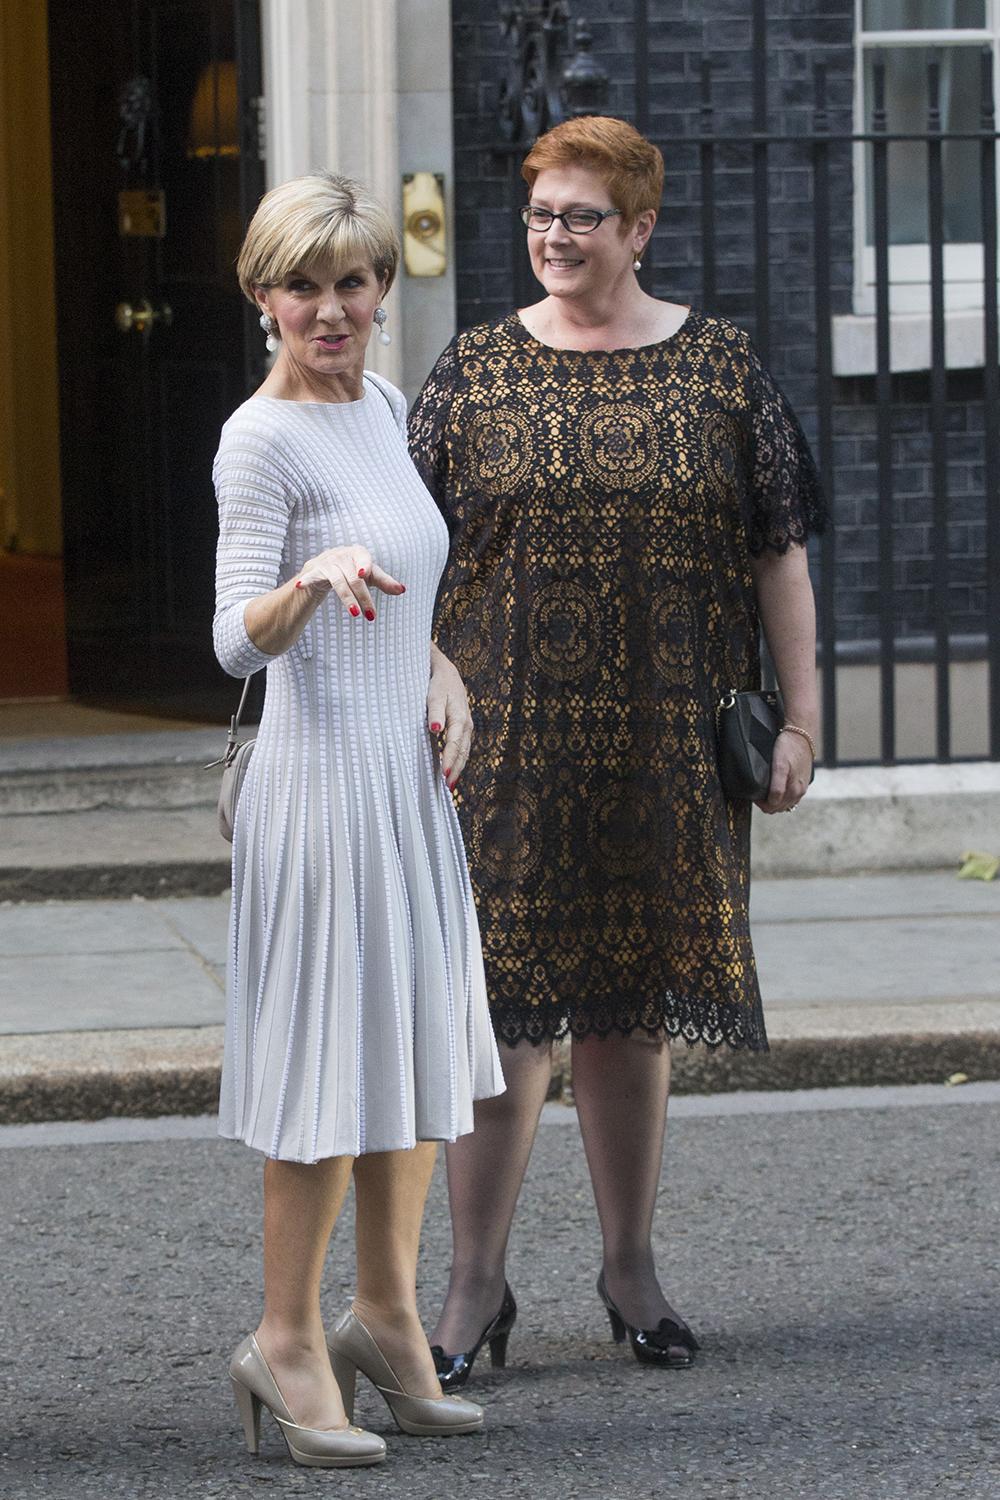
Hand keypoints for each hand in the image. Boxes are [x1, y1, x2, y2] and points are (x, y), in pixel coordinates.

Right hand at [295, 545, 404, 619]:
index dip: (364, 565)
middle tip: (371, 616)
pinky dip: (306, 581)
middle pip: (354, 577)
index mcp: (356, 552)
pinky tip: (301, 585)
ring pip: (338, 581)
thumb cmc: (350, 572)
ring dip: (347, 599)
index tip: (363, 575)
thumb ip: (384, 582)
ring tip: (356, 614)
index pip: (363, 557)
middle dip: (363, 597)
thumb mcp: (368, 577)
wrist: (322, 571)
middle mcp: (340, 554)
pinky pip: (310, 577)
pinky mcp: (312, 571)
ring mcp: (325, 562)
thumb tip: (402, 589)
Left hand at [427, 648, 472, 788]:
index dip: (449, 761)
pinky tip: (450, 768)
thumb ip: (434, 712)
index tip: (443, 776)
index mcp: (459, 718)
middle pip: (462, 752)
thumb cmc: (437, 683)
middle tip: (447, 789)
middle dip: (455, 770)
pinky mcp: (463, 727)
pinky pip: (462, 747)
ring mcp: (466, 726)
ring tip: (449, 785)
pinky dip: (457, 759)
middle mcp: (466, 724)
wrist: (446, 671)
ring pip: (464, 751)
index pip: (454, 745)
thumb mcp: (434, 694)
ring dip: (457, 767)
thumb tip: (436, 730)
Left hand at [756, 729, 812, 814]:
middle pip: (778, 808)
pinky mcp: (803, 783)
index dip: (760, 803)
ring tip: (765, 790)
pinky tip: (776, 789)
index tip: (754, 793)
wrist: (802, 734)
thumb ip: (776, 787)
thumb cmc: (788, 747)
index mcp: (794, 791)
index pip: (772, 807)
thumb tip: (771, 803)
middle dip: (766, 803)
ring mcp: (802, 788)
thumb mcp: (779, 766)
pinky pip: (791, 797)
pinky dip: (782, 797)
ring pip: (784, 804)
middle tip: (757, 792)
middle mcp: (799, 792)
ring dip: (774, 801)